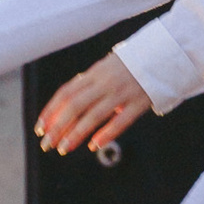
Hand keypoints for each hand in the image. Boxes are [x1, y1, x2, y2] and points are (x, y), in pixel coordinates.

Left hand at [36, 52, 152, 157]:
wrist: (162, 55)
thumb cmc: (130, 66)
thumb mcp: (105, 69)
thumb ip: (87, 85)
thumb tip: (64, 106)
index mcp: (94, 73)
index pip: (66, 92)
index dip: (51, 110)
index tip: (40, 127)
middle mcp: (105, 82)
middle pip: (75, 105)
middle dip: (58, 126)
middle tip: (47, 144)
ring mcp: (122, 92)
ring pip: (94, 115)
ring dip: (76, 133)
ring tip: (64, 148)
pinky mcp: (139, 102)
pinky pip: (121, 120)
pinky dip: (106, 133)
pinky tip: (94, 145)